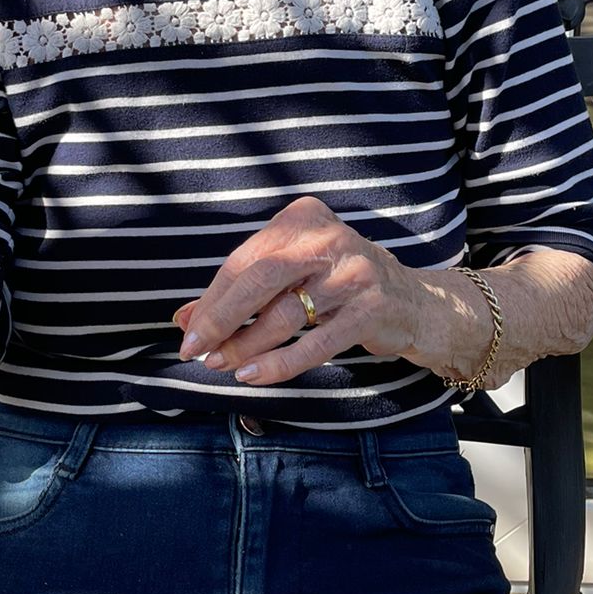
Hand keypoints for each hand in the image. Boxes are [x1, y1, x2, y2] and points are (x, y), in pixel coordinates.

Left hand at [170, 196, 427, 386]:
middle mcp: (329, 236)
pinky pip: (317, 342)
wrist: (410, 301)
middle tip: (196, 349)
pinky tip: (254, 376)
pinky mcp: (372, 309)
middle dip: (222, 317)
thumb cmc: (334, 285)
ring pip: (286, 314)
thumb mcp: (288, 276)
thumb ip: (237, 293)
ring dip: (247, 345)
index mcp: (302, 218)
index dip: (212, 299)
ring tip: (222, 365)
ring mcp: (354, 272)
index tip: (188, 332)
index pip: (245, 260)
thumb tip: (182, 320)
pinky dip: (281, 363)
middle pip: (260, 277)